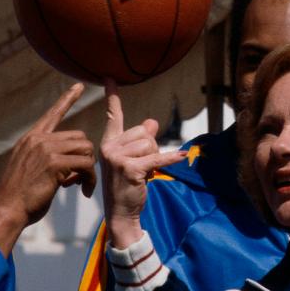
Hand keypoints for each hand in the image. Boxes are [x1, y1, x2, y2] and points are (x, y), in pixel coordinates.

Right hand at [0, 83, 95, 255]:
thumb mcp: (31, 171)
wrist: (7, 209)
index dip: (67, 99)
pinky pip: (86, 164)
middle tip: (80, 179)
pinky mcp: (55, 163)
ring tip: (82, 186)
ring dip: (89, 170)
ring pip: (85, 150)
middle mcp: (38, 139)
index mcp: (31, 139)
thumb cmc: (20, 197)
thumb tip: (71, 168)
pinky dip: (90, 178)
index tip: (79, 86)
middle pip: (79, 138)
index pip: (53, 114)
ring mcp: (46, 149)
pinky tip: (84, 190)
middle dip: (85, 158)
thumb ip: (48, 161)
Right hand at [100, 79, 185, 248]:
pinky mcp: (130, 169)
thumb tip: (152, 122)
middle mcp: (109, 147)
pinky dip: (170, 159)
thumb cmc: (127, 186)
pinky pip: (156, 158)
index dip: (112, 96)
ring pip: (150, 144)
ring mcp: (116, 158)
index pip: (113, 116)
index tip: (109, 77)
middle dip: (151, 147)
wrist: (121, 213)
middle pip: (143, 132)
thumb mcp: (133, 160)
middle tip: (143, 166)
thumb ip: (142, 140)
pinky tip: (181, 156)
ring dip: (154, 158)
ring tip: (144, 173)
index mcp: (108, 143)